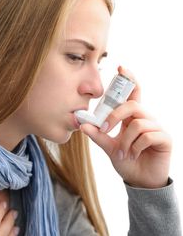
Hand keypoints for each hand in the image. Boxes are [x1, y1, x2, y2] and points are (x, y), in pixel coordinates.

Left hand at [80, 66, 171, 187]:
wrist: (139, 180)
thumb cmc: (125, 159)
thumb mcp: (108, 146)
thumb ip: (98, 134)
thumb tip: (82, 123)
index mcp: (131, 116)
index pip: (132, 93)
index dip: (129, 79)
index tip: (120, 67)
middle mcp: (144, 118)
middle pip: (132, 104)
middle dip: (115, 116)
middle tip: (105, 129)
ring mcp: (156, 127)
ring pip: (137, 123)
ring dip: (125, 140)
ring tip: (122, 153)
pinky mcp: (164, 138)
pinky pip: (147, 135)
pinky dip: (135, 147)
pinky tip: (134, 155)